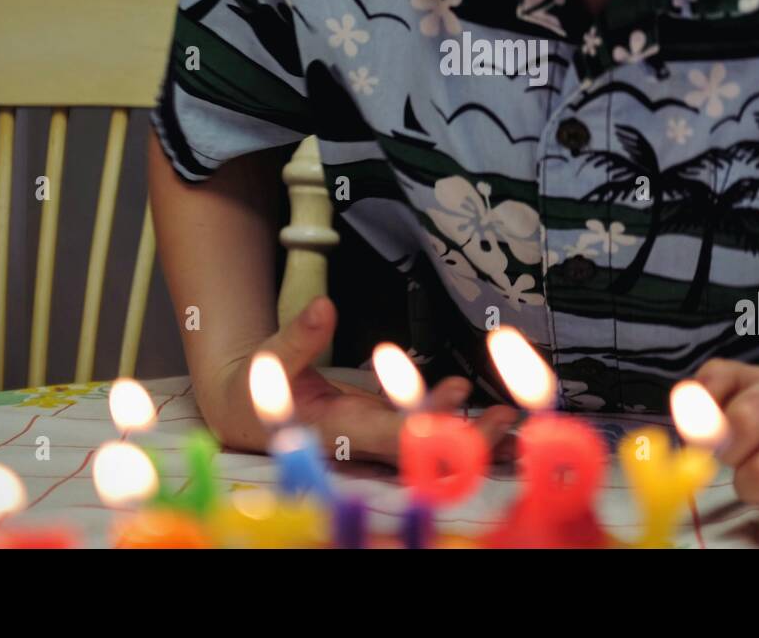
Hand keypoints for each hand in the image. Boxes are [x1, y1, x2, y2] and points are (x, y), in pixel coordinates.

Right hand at [252, 295, 519, 464]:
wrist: (247, 416)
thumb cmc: (256, 391)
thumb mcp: (269, 360)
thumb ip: (299, 336)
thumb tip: (324, 308)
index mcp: (338, 430)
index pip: (389, 434)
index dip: (426, 424)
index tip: (457, 401)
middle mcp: (364, 443)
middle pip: (423, 451)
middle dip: (467, 440)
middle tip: (508, 419)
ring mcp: (377, 438)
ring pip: (431, 447)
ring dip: (472, 437)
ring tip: (512, 418)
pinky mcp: (383, 428)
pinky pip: (425, 431)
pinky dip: (455, 423)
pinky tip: (480, 407)